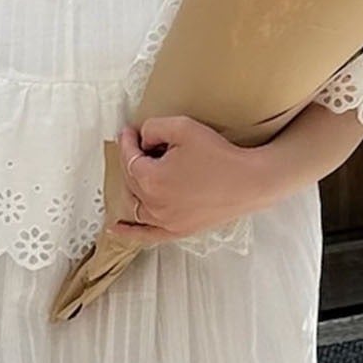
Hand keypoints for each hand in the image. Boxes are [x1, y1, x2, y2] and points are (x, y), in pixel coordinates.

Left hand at [108, 114, 280, 243]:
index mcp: (150, 179)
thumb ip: (154, 128)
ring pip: (135, 204)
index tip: (130, 131)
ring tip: (135, 174)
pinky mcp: (176, 231)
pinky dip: (128, 231)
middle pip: (131, 180)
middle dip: (132, 160)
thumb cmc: (219, 154)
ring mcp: (164, 221)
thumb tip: (142, 138)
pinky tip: (115, 227)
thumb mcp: (183, 128)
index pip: (128, 158)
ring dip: (132, 187)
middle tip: (140, 146)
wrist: (248, 182)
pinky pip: (145, 234)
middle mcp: (152, 204)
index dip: (127, 141)